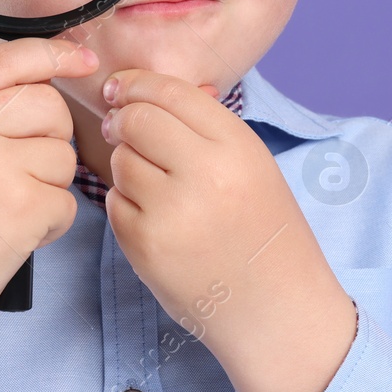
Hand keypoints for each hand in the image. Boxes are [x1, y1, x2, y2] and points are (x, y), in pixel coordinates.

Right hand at [0, 36, 97, 381]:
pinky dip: (49, 223)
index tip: (85, 62)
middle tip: (11, 175)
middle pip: (49, 105)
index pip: (11, 56)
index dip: (56, 55)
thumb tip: (53, 69)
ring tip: (1, 208)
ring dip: (46, 185)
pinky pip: (65, 201)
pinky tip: (11, 235)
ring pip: (62, 155)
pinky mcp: (18, 207)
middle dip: (47, 139)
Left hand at [99, 69, 355, 391]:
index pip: (171, 92)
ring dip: (127, 164)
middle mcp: (205, 175)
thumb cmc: (265, 232)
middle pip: (137, 120)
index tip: (122, 88)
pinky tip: (156, 218)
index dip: (137, 83)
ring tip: (157, 185)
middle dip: (122, 119)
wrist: (277, 308)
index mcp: (237, 147)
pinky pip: (114, 203)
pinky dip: (126, 204)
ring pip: (121, 161)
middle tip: (121, 127)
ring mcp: (171, 213)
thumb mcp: (253, 165)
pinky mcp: (145, 247)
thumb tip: (144, 88)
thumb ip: (204, 125)